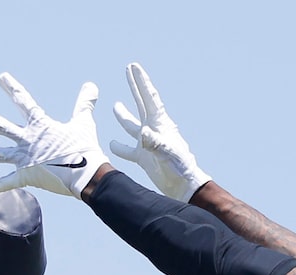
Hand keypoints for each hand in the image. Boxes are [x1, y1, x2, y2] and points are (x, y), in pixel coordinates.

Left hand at [0, 74, 107, 198]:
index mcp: (40, 125)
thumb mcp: (84, 123)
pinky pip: (8, 183)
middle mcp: (28, 139)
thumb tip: (92, 86)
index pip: (24, 100)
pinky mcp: (28, 177)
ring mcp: (26, 159)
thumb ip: (84, 104)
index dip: (12, 88)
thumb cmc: (86, 149)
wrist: (88, 175)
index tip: (1, 78)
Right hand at [109, 63, 209, 201]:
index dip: (141, 81)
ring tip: (115, 106)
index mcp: (160, 123)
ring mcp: (147, 143)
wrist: (183, 185)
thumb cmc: (180, 167)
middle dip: (134, 86)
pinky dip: (120, 147)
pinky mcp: (143, 157)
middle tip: (128, 70)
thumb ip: (155, 142)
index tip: (133, 67)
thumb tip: (142, 133)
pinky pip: (128, 150)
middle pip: (141, 103)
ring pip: (132, 125)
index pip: (149, 97)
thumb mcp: (168, 152)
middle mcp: (153, 129)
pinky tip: (112, 144)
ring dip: (123, 116)